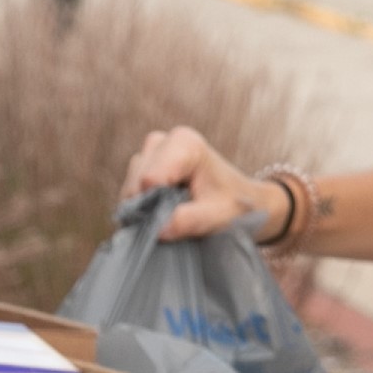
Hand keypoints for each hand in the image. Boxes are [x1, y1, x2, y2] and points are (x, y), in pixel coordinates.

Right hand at [127, 127, 268, 241]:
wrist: (242, 201)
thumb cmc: (235, 205)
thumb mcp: (218, 216)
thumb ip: (189, 221)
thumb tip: (157, 231)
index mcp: (184, 143)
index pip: (150, 180)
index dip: (159, 205)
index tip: (183, 213)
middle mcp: (161, 141)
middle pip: (136, 184)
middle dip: (152, 208)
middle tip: (181, 216)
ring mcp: (149, 153)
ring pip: (129, 190)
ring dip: (147, 209)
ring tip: (177, 212)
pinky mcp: (142, 167)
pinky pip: (129, 193)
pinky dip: (143, 208)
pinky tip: (165, 211)